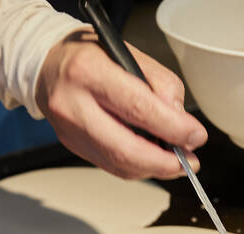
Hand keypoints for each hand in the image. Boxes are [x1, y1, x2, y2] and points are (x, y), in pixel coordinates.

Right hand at [36, 30, 206, 179]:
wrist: (48, 65)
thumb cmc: (89, 56)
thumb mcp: (130, 54)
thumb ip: (161, 85)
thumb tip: (180, 121)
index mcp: (89, 71)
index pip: (138, 109)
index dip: (173, 129)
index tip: (195, 136)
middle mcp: (74, 104)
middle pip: (126, 149)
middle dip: (164, 162)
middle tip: (188, 162)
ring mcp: (70, 129)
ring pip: (119, 164)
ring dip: (153, 169)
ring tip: (175, 162)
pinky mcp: (72, 145)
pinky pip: (110, 164)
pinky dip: (137, 167)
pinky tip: (152, 160)